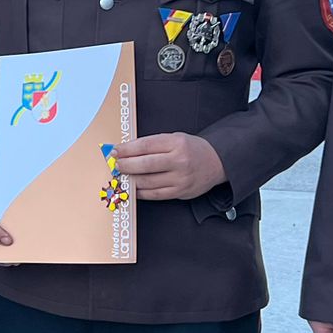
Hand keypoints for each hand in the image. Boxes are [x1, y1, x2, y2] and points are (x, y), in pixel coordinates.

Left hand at [111, 132, 225, 200]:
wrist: (216, 162)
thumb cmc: (191, 149)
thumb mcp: (175, 138)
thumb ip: (153, 145)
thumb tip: (126, 151)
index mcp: (177, 143)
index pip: (145, 146)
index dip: (127, 149)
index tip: (115, 151)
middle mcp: (179, 161)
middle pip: (145, 164)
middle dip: (125, 165)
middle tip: (116, 165)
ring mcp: (180, 179)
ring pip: (147, 182)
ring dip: (130, 180)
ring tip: (121, 176)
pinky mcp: (180, 192)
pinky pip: (154, 194)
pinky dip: (140, 192)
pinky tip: (132, 188)